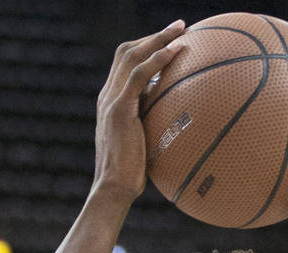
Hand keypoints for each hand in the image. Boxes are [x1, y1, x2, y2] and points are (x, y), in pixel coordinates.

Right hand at [92, 21, 186, 199]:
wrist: (112, 189)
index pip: (124, 64)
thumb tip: (175, 120)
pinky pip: (138, 75)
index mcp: (110, 102)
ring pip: (131, 56)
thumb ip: (150, 124)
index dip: (147, 48)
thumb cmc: (130, 175)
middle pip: (126, 52)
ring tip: (181, 30)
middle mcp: (107, 97)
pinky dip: (157, 59)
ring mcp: (111, 102)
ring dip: (158, 39)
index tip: (170, 41)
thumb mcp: (141, 143)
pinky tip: (176, 52)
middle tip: (179, 27)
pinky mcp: (119, 110)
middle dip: (153, 36)